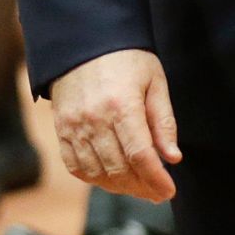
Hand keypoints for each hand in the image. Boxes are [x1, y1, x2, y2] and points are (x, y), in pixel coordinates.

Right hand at [49, 48, 181, 200]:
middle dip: (141, 187)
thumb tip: (172, 157)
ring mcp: (74, 127)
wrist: (86, 42)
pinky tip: (111, 179)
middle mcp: (94, 119)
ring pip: (97, 173)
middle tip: (157, 192)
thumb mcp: (155, 81)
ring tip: (139, 187)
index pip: (140, 155)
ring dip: (120, 187)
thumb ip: (163, 121)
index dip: (155, 179)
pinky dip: (95, 179)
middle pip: (118, 169)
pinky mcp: (61, 130)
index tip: (169, 191)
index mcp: (122, 105)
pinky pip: (76, 166)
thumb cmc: (128, 59)